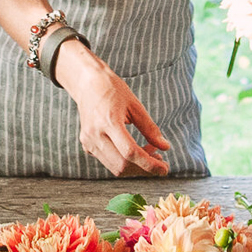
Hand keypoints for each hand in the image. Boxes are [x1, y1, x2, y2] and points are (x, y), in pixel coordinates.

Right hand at [53, 43, 170, 176]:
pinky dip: (124, 162)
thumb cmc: (112, 90)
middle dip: (144, 169)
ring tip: (150, 154)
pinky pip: (108, 161)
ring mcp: (88, 141)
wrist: (87, 83)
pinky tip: (135, 151)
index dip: (149, 164)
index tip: (164, 169)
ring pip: (115, 167)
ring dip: (135, 167)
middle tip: (161, 162)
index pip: (130, 152)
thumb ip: (150, 128)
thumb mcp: (135, 105)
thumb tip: (165, 147)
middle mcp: (95, 134)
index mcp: (108, 122)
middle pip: (122, 165)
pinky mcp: (86, 145)